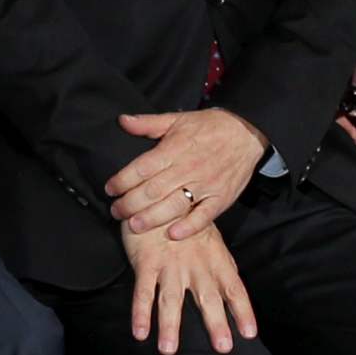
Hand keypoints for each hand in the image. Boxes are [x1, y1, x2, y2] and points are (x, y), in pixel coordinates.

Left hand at [108, 105, 267, 238]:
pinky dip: (189, 227)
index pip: (141, 168)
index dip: (122, 180)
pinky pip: (204, 216)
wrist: (246, 132)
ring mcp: (205, 185)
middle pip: (153, 190)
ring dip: (152, 218)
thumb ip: (148, 123)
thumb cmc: (208, 126)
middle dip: (130, 203)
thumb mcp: (176, 119)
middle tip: (115, 212)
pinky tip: (173, 234)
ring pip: (174, 205)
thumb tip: (122, 121)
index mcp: (174, 149)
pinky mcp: (220, 198)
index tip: (109, 189)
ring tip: (134, 226)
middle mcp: (187, 168)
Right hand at [124, 214, 257, 354]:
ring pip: (171, 299)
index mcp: (215, 259)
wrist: (160, 194)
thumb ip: (220, 267)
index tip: (248, 333)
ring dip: (170, 325)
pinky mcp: (147, 262)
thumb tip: (232, 294)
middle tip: (223, 346)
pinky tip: (140, 332)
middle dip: (216, 322)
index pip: (233, 288)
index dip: (242, 310)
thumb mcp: (211, 241)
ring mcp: (170, 264)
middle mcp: (196, 265)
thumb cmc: (188, 221)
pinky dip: (140, 312)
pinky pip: (143, 290)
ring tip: (168, 350)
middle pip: (208, 297)